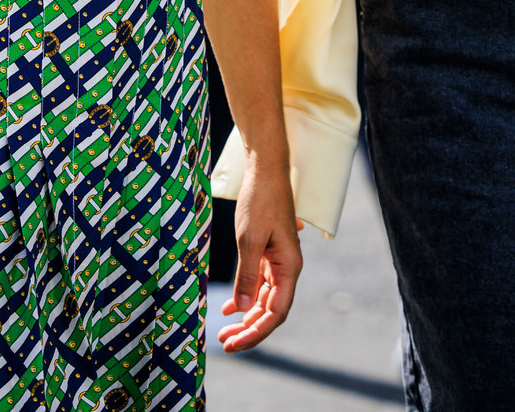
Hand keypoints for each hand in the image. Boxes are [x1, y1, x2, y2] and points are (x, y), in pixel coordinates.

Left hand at [217, 153, 301, 352]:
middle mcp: (288, 267)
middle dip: (249, 329)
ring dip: (247, 316)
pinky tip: (231, 308)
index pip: (276, 312)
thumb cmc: (260, 201)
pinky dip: (246, 296)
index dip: (256, 333)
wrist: (265, 170)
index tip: (234, 344)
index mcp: (289, 267)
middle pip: (272, 310)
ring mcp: (279, 261)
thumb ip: (247, 276)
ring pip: (265, 298)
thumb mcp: (249, 239)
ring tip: (225, 329)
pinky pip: (260, 283)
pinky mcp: (269, 253)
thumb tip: (244, 310)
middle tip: (225, 342)